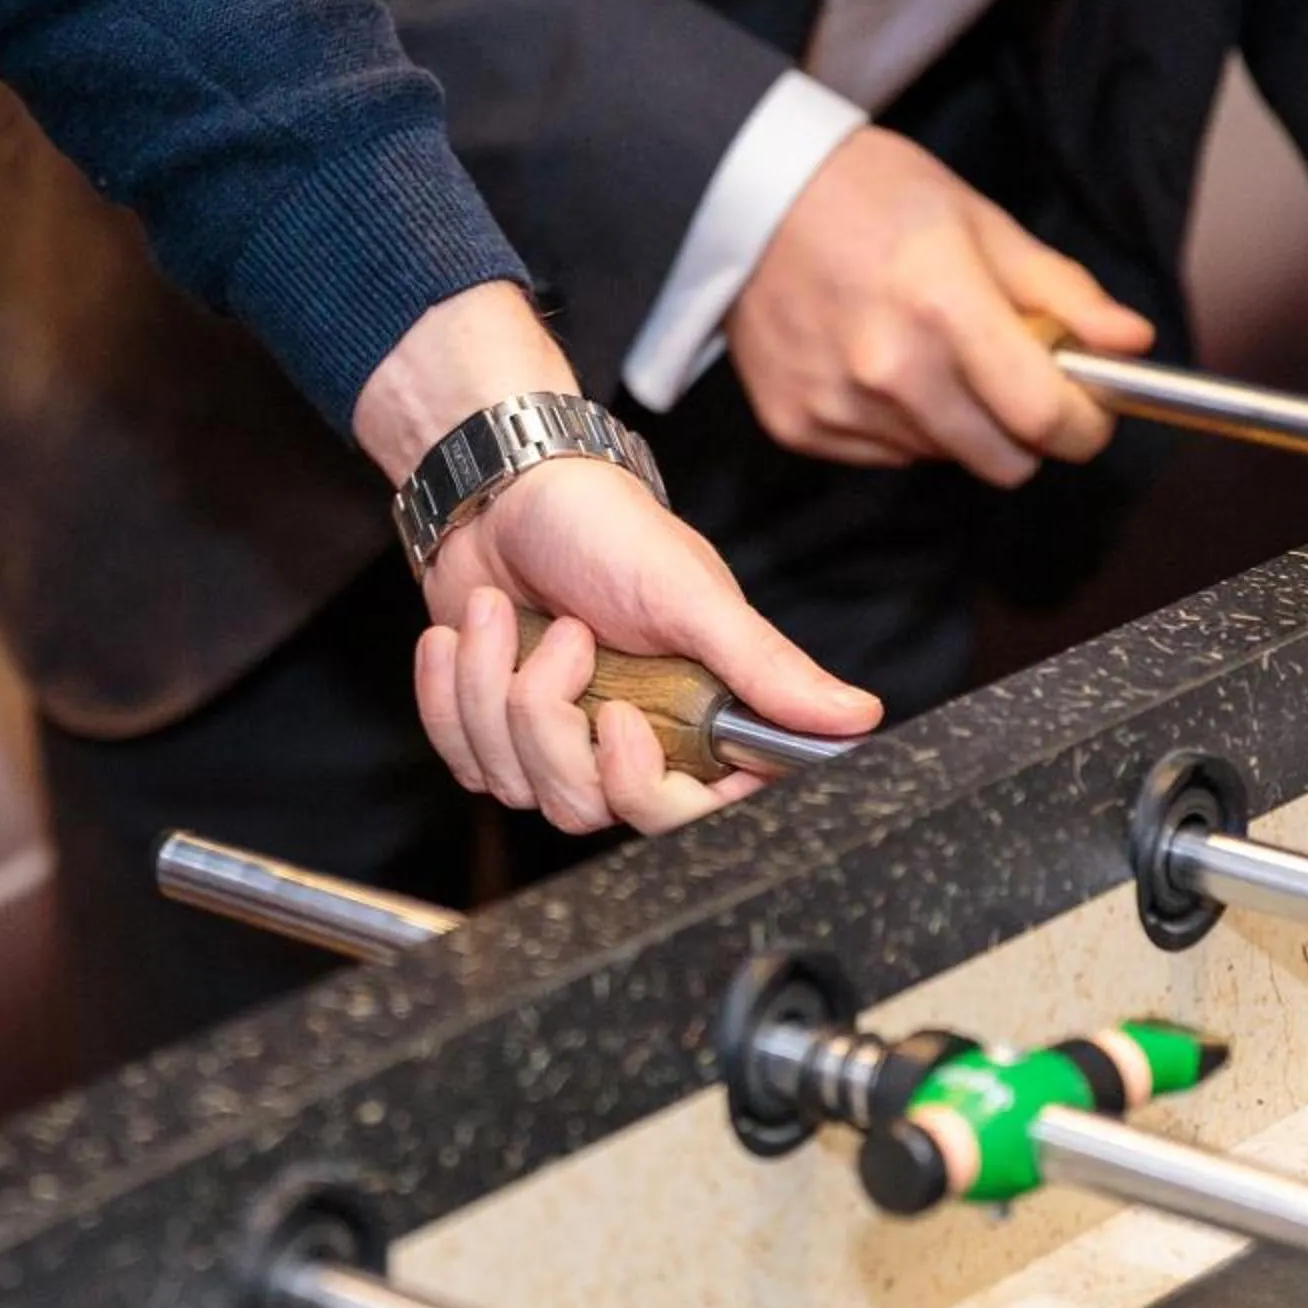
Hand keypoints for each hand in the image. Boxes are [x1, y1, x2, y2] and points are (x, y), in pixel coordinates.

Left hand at [354, 284, 880, 835]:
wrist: (499, 492)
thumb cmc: (604, 528)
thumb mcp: (691, 594)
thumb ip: (765, 667)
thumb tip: (857, 717)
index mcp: (702, 719)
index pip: (697, 815)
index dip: (652, 791)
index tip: (622, 724)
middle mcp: (639, 744)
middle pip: (593, 808)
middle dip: (551, 721)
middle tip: (562, 638)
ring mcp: (564, 747)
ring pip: (522, 786)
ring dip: (494, 687)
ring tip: (505, 610)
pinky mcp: (496, 737)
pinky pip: (468, 761)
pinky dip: (450, 691)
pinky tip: (467, 631)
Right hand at [727, 127, 1152, 484]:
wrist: (746, 197)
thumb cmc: (870, 195)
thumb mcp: (979, 222)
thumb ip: (1061, 292)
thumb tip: (1131, 343)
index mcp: (944, 307)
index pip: (1043, 418)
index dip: (1084, 426)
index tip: (1088, 412)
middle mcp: (888, 369)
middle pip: (1002, 461)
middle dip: (1023, 429)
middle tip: (1008, 375)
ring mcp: (839, 405)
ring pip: (944, 458)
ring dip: (955, 421)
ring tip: (923, 348)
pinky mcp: (801, 426)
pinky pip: (886, 455)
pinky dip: (897, 422)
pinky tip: (871, 361)